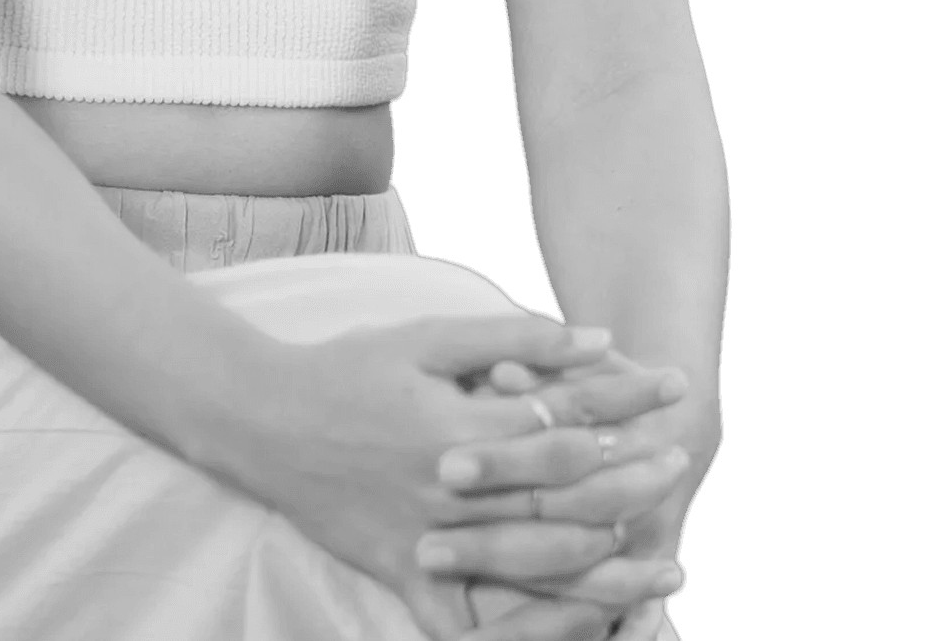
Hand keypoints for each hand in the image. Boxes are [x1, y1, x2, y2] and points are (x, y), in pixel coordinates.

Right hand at [216, 313, 687, 640]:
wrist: (263, 422)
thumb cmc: (348, 368)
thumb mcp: (424, 335)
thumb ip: (511, 336)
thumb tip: (596, 338)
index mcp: (456, 425)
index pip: (561, 419)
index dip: (624, 400)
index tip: (673, 385)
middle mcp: (451, 491)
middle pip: (561, 498)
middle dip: (632, 481)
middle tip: (683, 462)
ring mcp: (429, 543)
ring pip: (534, 568)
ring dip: (608, 567)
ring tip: (665, 563)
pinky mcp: (407, 580)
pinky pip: (473, 628)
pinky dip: (531, 636)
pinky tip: (583, 632)